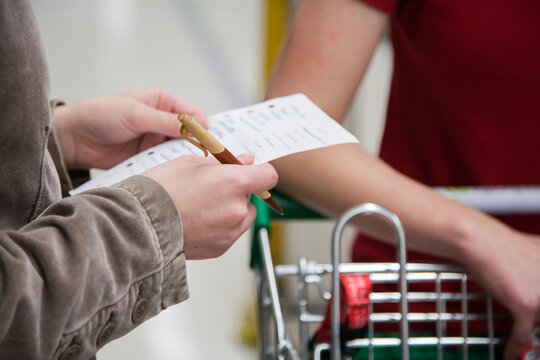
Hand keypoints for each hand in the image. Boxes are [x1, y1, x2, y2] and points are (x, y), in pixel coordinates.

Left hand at [53, 88, 205, 169]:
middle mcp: (163, 121)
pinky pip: (166, 164)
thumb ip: (165, 122)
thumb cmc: (102, 115)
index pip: (193, 114)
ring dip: (185, 159)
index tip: (214, 142)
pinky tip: (178, 176)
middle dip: (199, 146)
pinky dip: (171, 169)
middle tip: (211, 160)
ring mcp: (156, 141)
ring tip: (196, 170)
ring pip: (180, 151)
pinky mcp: (149, 158)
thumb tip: (196, 127)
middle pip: (191, 135)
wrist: (75, 139)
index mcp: (163, 102)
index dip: (205, 127)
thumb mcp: (136, 114)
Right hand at [143, 153, 277, 258]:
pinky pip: (231, 232)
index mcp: (233, 182)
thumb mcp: (191, 163)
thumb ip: (225, 162)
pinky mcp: (221, 248)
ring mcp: (230, 231)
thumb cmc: (159, 190)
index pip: (269, 175)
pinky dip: (221, 226)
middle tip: (211, 188)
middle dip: (238, 190)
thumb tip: (247, 160)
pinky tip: (198, 220)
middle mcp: (237, 209)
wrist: (138, 225)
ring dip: (232, 209)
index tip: (252, 170)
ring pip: (243, 215)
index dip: (261, 171)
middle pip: (253, 196)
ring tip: (202, 206)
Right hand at [464, 226, 539, 359]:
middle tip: (527, 324)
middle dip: (537, 319)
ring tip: (521, 338)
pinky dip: (515, 347)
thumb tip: (536, 284)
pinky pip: (523, 334)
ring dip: (529, 331)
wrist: (480, 240)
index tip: (537, 322)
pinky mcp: (527, 304)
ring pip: (539, 322)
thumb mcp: (534, 254)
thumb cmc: (500, 245)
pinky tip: (510, 353)